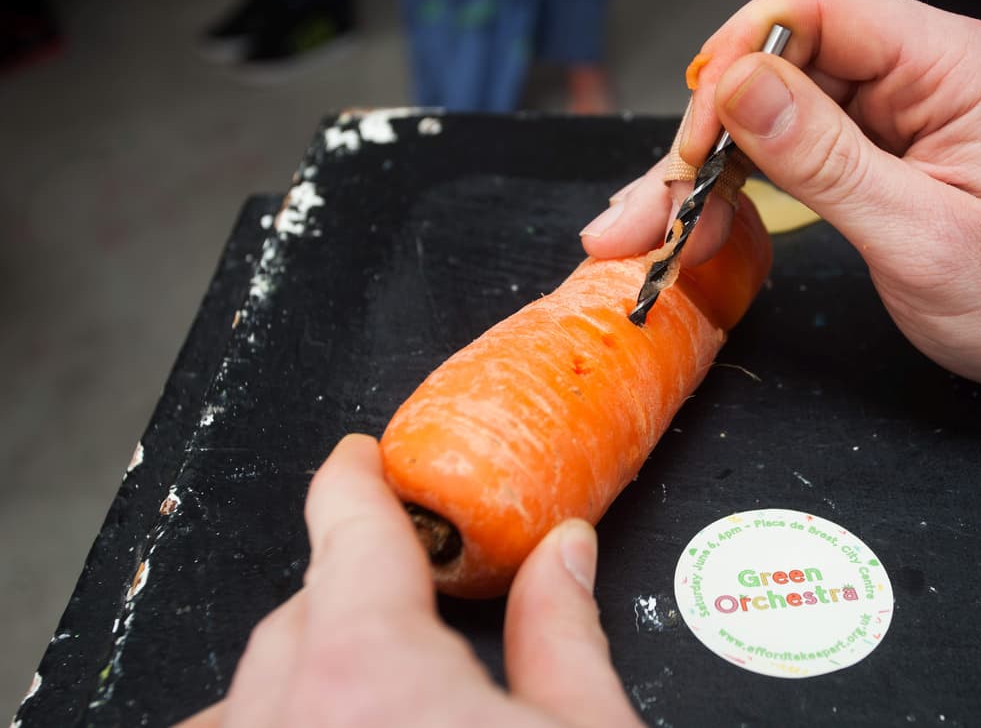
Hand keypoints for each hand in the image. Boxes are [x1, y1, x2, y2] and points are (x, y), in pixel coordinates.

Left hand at [176, 434, 638, 727]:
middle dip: (357, 602)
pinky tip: (327, 723)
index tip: (354, 460)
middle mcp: (288, 717)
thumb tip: (565, 553)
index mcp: (371, 672)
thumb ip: (563, 630)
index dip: (350, 480)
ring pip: (254, 686)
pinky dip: (269, 714)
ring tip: (373, 695)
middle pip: (302, 615)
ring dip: (305, 671)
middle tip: (420, 627)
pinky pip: (235, 726)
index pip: (347, 528)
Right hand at [582, 0, 980, 402]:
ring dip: (708, 167)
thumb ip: (824, 160)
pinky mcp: (874, 147)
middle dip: (706, 130)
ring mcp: (894, 108)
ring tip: (652, 229)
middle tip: (656, 207)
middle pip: (777, 60)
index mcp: (950, 66)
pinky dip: (738, 186)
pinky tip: (697, 222)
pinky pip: (788, 146)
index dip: (737, 60)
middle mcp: (918, 70)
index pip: (816, 8)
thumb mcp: (922, 238)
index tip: (697, 138)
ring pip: (769, 108)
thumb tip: (736, 88)